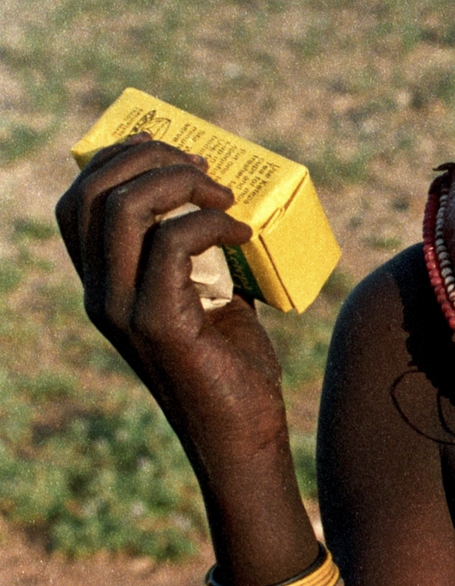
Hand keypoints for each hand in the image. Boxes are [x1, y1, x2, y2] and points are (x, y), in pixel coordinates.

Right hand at [56, 138, 289, 476]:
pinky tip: (243, 231)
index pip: (78, 202)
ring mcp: (123, 310)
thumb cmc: (233, 368)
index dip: (115, 159)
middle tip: (204, 166)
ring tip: (224, 193)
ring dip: (177, 182)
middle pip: (92, 193)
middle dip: (147, 158)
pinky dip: (211, 223)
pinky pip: (173, 244)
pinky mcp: (158, 324)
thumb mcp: (213, 296)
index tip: (169, 149)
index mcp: (103, 285)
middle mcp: (100, 295)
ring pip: (122, 210)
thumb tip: (229, 201)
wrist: (245, 437)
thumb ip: (204, 255)